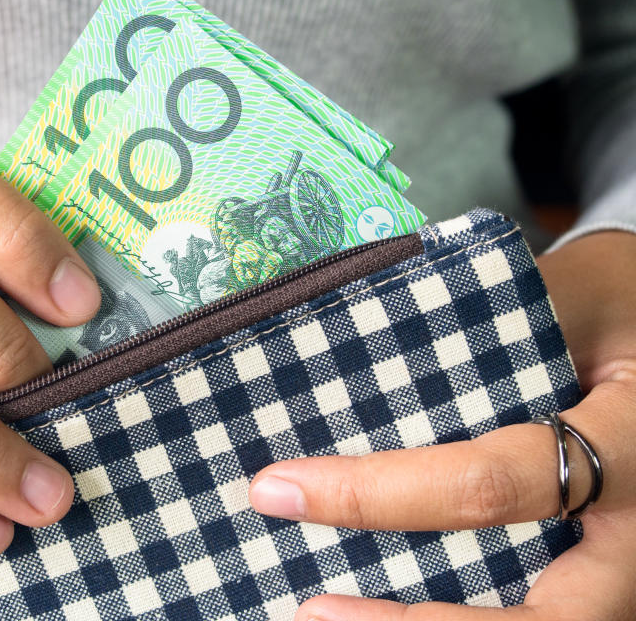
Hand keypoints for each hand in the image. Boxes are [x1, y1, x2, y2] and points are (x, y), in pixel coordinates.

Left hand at [248, 230, 635, 619]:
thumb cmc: (615, 307)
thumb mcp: (570, 293)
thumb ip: (486, 326)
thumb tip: (355, 352)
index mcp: (628, 445)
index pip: (495, 484)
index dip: (379, 495)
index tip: (281, 488)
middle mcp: (635, 530)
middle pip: (545, 620)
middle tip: (313, 613)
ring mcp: (625, 564)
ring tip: (330, 619)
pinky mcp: (600, 572)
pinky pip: (536, 608)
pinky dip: (460, 615)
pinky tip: (384, 606)